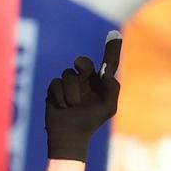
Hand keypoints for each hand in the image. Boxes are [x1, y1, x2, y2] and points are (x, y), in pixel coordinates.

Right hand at [45, 31, 121, 162]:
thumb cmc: (91, 122)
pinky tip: (63, 106)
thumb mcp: (108, 107)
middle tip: (81, 70)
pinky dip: (61, 95)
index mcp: (100, 84)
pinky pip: (57, 83)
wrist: (70, 136)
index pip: (108, 63)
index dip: (112, 48)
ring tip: (73, 105)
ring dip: (72, 91)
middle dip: (83, 65)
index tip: (115, 34)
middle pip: (84, 62)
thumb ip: (111, 88)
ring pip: (69, 74)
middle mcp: (85, 81)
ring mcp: (69, 84)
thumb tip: (108, 70)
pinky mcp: (55, 89)